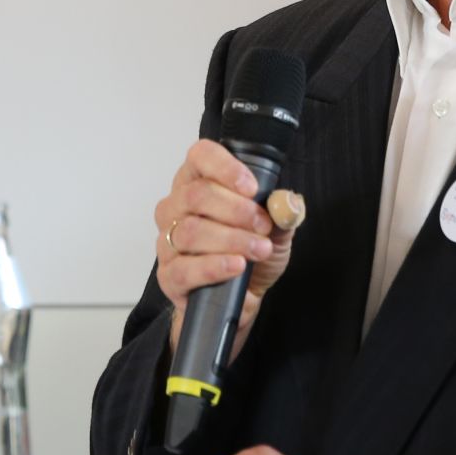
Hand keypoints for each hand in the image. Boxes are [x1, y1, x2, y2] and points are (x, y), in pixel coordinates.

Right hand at [152, 141, 295, 359]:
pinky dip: (214, 266)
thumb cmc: (252, 253)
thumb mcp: (276, 228)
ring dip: (231, 240)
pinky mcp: (169, 275)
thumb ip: (283, 212)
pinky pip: (184, 268)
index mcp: (199, 182)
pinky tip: (236, 266)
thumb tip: (287, 203)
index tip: (252, 188)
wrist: (243, 298)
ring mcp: (168, 241)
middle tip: (263, 225)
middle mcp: (177, 207)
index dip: (224, 166)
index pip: (200, 156)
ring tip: (259, 249)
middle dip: (236, 210)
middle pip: (196, 195)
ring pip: (189, 231)